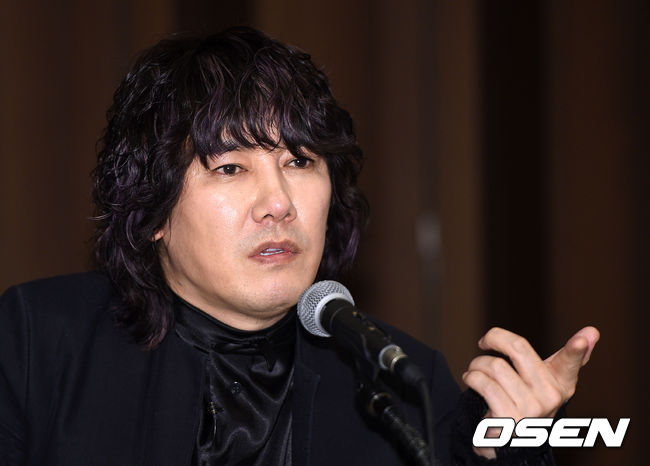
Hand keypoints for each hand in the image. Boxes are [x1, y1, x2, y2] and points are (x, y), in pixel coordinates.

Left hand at [462, 326, 599, 457]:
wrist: (506, 441)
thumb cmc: (526, 403)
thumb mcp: (545, 380)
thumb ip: (565, 358)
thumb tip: (593, 331)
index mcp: (561, 383)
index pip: (570, 363)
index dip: (576, 349)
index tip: (584, 337)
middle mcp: (550, 396)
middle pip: (517, 348)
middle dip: (494, 338)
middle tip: (484, 342)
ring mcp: (531, 409)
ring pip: (495, 365)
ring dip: (477, 364)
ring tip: (476, 371)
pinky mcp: (509, 418)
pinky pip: (485, 384)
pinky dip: (472, 378)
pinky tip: (472, 381)